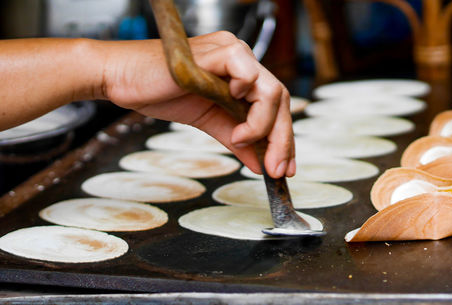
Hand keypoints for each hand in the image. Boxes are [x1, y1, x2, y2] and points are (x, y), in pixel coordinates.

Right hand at [100, 32, 294, 177]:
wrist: (125, 79)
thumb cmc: (161, 93)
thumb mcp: (209, 122)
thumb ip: (236, 140)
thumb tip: (260, 165)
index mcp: (243, 76)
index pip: (276, 107)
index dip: (284, 140)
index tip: (283, 170)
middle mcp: (244, 61)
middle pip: (280, 100)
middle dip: (282, 140)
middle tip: (275, 169)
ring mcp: (233, 52)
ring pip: (271, 90)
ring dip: (263, 124)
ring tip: (242, 141)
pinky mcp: (219, 50)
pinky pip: (248, 73)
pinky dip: (247, 97)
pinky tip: (233, 114)